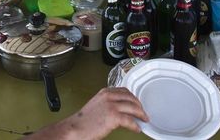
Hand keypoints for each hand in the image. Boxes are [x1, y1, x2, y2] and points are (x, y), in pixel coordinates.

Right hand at [29, 87, 147, 139]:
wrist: (76, 129)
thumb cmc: (84, 121)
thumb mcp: (97, 105)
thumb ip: (108, 103)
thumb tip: (121, 109)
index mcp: (105, 92)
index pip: (124, 91)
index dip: (133, 98)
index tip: (137, 103)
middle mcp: (109, 96)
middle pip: (131, 98)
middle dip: (139, 105)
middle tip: (143, 112)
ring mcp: (112, 105)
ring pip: (133, 108)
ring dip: (141, 114)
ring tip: (144, 120)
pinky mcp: (114, 116)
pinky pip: (130, 120)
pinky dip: (135, 125)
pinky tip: (137, 128)